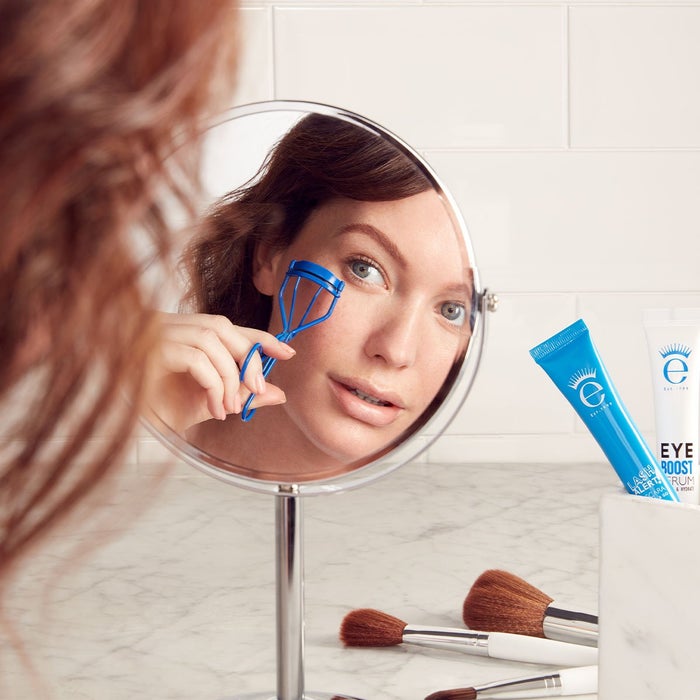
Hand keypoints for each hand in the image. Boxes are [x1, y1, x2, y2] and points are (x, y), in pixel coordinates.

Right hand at [144, 312, 294, 432]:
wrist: (124, 427)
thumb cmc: (161, 410)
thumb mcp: (210, 403)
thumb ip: (241, 395)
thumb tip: (279, 393)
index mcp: (185, 333)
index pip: (229, 327)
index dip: (260, 337)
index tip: (288, 352)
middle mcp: (170, 326)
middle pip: (222, 328)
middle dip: (248, 357)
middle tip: (259, 389)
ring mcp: (157, 334)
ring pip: (210, 341)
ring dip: (229, 376)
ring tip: (230, 407)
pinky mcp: (149, 349)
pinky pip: (194, 358)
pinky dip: (212, 383)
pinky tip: (214, 407)